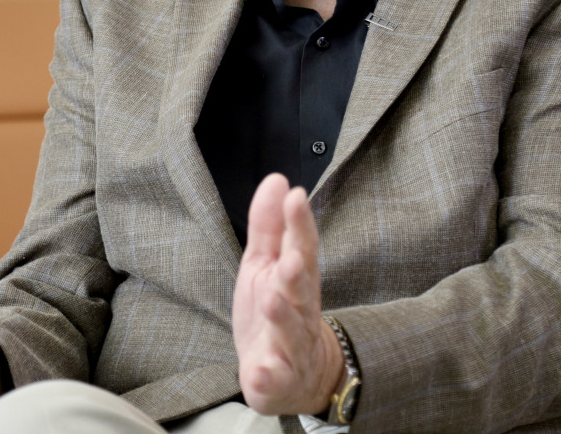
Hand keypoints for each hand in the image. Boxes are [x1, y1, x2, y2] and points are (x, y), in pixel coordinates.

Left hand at [232, 174, 342, 415]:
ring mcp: (292, 348)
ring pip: (292, 332)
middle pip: (303, 290)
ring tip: (272, 299)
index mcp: (297, 279)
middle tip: (289, 257)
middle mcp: (301, 311)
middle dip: (296, 273)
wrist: (298, 378)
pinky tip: (258, 371)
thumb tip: (277, 180)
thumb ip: (269, 226)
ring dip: (283, 317)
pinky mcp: (279, 380)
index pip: (302, 247)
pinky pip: (274, 379)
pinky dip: (267, 377)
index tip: (296, 197)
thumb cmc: (278, 311)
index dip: (300, 224)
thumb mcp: (265, 265)